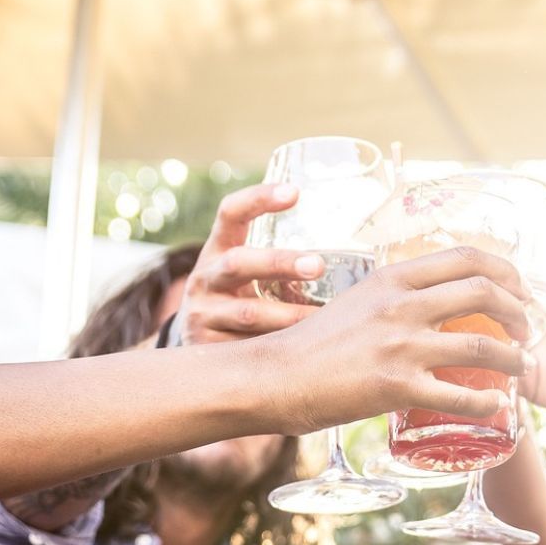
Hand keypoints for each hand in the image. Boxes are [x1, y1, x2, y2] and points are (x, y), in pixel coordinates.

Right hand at [174, 184, 327, 345]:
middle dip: (280, 263)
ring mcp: (203, 313)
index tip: (294, 192)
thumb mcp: (244, 271)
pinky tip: (305, 352)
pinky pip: (248, 349)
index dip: (258, 200)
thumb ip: (276, 260)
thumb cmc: (235, 296)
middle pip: (239, 262)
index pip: (231, 213)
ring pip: (248, 313)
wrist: (195, 343)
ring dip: (289, 315)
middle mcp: (205, 277)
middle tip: (318, 265)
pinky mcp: (207, 347)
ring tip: (323, 318)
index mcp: (218, 249)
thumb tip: (350, 252)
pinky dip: (279, 350)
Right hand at [267, 246, 533, 434]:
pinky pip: (461, 396)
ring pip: (483, 346)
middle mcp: (402, 305)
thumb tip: (431, 299)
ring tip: (521, 367)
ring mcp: (401, 346)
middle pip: (485, 292)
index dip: (506, 271)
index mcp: (393, 277)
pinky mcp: (397, 388)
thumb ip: (395, 296)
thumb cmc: (313, 343)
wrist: (275, 377)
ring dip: (515, 358)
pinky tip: (497, 406)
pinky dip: (489, 403)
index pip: (466, 257)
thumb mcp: (358, 300)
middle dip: (519, 311)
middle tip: (525, 329)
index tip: (519, 290)